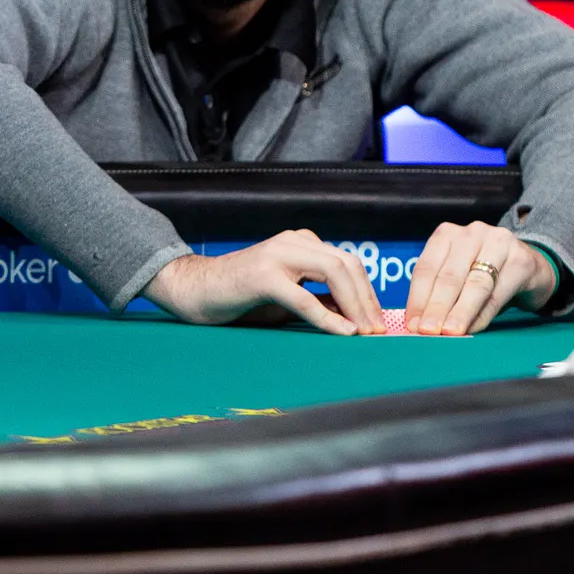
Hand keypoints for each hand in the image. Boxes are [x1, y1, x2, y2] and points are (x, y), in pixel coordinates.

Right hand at [144, 230, 385, 335]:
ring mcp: (278, 255)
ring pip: (333, 272)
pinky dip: (327, 316)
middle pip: (346, 264)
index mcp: (301, 242)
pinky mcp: (263, 275)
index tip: (378, 322)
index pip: (347, 262)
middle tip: (377, 330)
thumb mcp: (288, 297)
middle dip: (367, 299)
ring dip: (354, 306)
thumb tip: (356, 318)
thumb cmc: (241, 297)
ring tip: (364, 332)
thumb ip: (319, 299)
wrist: (195, 290)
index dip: (367, 293)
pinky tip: (342, 332)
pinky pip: (304, 296)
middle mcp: (293, 241)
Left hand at [404, 222, 557, 334]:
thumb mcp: (458, 275)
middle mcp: (472, 233)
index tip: (412, 324)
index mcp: (447, 234)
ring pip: (474, 284)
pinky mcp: (521, 260)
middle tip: (428, 331)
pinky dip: (483, 314)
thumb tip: (418, 324)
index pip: (426, 268)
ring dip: (460, 312)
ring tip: (450, 332)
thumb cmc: (484, 274)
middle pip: (449, 276)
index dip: (418, 299)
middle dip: (436, 308)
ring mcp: (499, 243)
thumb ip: (438, 294)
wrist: (531, 267)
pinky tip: (473, 328)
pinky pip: (498, 293)